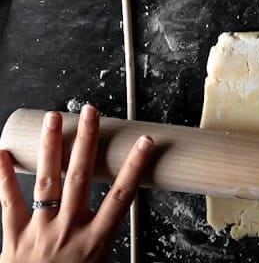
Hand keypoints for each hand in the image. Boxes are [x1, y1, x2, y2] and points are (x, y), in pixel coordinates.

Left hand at [0, 105, 153, 262]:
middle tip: (91, 113)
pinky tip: (2, 153)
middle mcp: (68, 230)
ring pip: (47, 182)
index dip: (134, 167)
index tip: (144, 142)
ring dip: (52, 147)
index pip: (121, 196)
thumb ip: (106, 246)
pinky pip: (7, 203)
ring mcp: (39, 231)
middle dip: (87, 142)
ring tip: (54, 119)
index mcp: (95, 241)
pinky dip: (4, 176)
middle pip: (81, 178)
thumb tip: (120, 224)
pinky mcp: (12, 237)